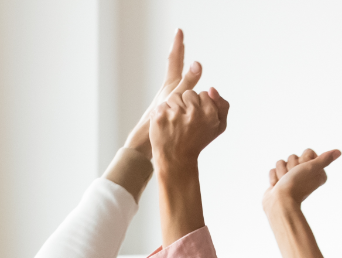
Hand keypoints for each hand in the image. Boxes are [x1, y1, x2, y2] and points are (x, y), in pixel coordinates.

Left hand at [122, 28, 185, 151]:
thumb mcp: (176, 99)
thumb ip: (187, 82)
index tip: (178, 31)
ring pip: (179, 85)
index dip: (178, 45)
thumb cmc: (158, 121)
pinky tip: (185, 100)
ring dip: (183, 76)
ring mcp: (167, 101)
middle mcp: (168, 91)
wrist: (144, 141)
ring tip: (184, 65)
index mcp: (170, 86)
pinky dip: (185, 98)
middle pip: (175, 67)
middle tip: (179, 39)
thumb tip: (196, 63)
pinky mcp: (167, 112)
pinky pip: (180, 101)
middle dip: (178, 53)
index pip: (175, 60)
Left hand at [148, 63, 228, 173]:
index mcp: (209, 113)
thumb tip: (212, 89)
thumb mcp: (218, 126)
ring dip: (175, 107)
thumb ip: (223, 105)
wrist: (176, 159)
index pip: (204, 94)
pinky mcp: (161, 116)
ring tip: (176, 123)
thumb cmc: (198, 141)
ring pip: (176, 96)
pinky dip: (164, 113)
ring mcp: (176, 114)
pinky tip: (167, 124)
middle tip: (185, 122)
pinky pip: (164, 104)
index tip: (196, 119)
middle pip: (189, 93)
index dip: (199, 106)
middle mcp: (194, 113)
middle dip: (187, 105)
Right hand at [263, 149, 341, 210]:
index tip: (303, 170)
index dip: (303, 159)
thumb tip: (338, 152)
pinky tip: (277, 186)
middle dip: (290, 166)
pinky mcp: (279, 182)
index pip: (307, 152)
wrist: (279, 202)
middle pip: (293, 156)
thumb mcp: (312, 168)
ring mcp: (290, 179)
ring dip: (281, 172)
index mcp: (317, 172)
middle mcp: (305, 175)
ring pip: (282, 162)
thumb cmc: (297, 184)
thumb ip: (324, 159)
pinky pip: (273, 170)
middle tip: (292, 178)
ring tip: (284, 183)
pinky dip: (274, 178)